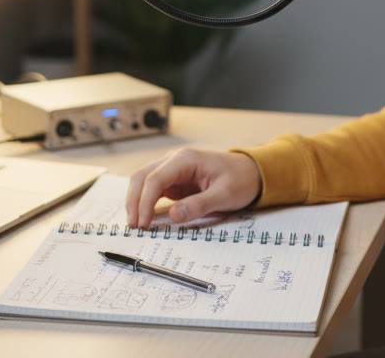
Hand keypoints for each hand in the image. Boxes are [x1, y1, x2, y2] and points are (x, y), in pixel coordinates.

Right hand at [124, 147, 262, 228]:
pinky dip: (145, 202)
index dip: (144, 201)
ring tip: (136, 223)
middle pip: (142, 177)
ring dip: (136, 201)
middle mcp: (174, 160)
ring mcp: (172, 170)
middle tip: (134, 226)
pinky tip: (144, 217)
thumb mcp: (224, 195)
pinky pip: (153, 189)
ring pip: (143, 182)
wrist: (251, 173)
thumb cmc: (240, 180)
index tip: (143, 222)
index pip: (155, 178)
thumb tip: (173, 216)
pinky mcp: (173, 180)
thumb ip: (199, 205)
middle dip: (134, 201)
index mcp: (185, 159)